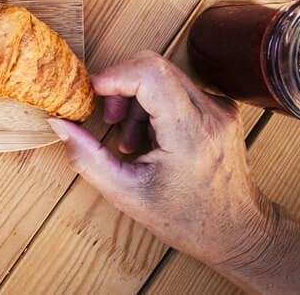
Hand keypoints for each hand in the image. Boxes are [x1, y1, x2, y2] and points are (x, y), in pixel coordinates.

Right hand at [47, 51, 277, 269]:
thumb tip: (59, 124)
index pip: (149, 73)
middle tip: (110, 120)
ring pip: (163, 75)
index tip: (94, 93)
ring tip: (131, 139)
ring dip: (136, 98)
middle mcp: (211, 112)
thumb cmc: (188, 220)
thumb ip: (86, 157)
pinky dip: (154, 105)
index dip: (114, 75)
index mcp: (189, 133)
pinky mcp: (221, 108)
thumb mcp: (126, 194)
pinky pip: (177, 87)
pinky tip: (151, 137)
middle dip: (121, 86)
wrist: (239, 233)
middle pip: (153, 66)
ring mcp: (220, 107)